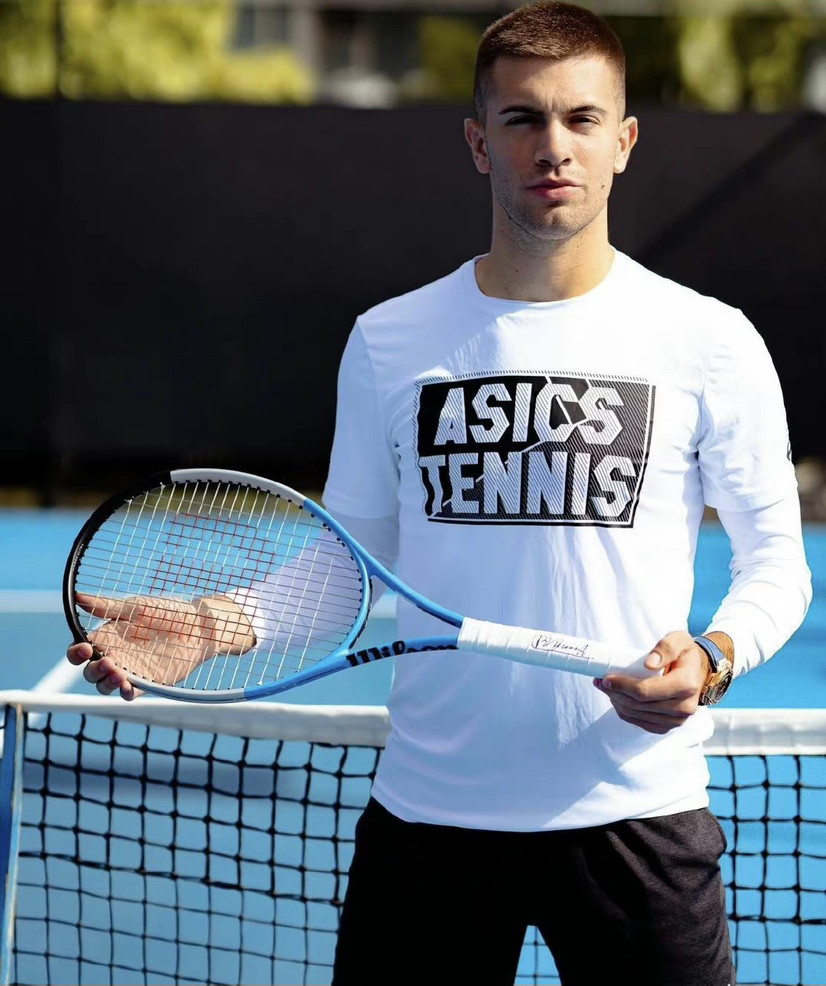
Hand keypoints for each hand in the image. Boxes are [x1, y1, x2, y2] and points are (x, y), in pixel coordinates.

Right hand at [66, 592, 253, 700]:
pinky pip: (131, 693)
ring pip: (106, 685)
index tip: (84, 648)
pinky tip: (127, 686)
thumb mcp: (137, 607)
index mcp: (108, 637)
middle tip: (107, 661)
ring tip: (117, 672)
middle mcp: (116, 656)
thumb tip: (77, 598)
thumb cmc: (168, 612)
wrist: (199, 624)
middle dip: (92, 670)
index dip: (76, 653)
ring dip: (106, 683)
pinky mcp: (149, 682)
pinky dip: (125, 693)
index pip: (80, 651)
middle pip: (90, 672)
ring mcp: (131, 671)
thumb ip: (108, 607)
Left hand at [593, 630, 723, 734]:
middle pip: (638, 705)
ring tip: (605, 687)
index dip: (622, 686)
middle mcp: (684, 707)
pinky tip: (617, 699)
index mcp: (686, 685)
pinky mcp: (668, 727)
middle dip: (614, 693)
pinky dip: (624, 712)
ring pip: (636, 715)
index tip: (606, 677)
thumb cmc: (684, 654)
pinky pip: (640, 723)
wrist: (697, 673)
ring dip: (616, 702)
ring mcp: (676, 721)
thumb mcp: (679, 639)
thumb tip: (648, 664)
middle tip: (600, 681)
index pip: (645, 691)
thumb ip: (666, 647)